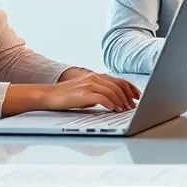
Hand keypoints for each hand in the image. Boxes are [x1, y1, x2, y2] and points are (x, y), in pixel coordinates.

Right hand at [2, 72, 140, 114]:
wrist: (49, 95)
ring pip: (113, 92)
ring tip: (125, 109)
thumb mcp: (87, 91)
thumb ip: (100, 92)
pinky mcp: (84, 94)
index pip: (119, 80)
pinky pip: (103, 98)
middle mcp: (95, 78)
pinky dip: (111, 103)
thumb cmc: (68, 95)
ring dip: (121, 102)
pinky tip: (114, 109)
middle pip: (119, 86)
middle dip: (128, 97)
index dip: (131, 89)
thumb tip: (115, 101)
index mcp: (96, 76)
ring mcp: (89, 85)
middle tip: (133, 106)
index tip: (137, 97)